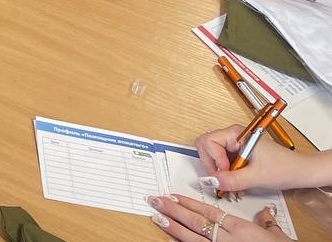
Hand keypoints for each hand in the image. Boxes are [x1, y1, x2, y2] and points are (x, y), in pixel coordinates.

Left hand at [148, 193, 288, 240]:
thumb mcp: (277, 237)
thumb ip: (267, 223)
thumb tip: (265, 213)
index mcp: (241, 230)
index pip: (209, 212)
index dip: (188, 203)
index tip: (172, 194)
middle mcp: (229, 240)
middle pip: (196, 222)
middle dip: (174, 210)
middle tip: (155, 200)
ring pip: (193, 239)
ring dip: (172, 227)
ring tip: (156, 216)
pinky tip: (169, 239)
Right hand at [197, 126, 324, 192]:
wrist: (303, 172)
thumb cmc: (284, 168)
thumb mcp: (257, 177)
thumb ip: (232, 179)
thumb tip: (211, 181)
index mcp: (237, 134)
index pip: (208, 141)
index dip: (213, 158)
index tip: (225, 172)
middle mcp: (234, 136)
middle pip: (206, 146)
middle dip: (211, 164)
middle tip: (223, 179)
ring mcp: (236, 145)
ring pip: (213, 155)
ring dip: (218, 171)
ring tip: (232, 183)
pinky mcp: (239, 154)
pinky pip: (223, 161)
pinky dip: (226, 173)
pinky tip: (237, 182)